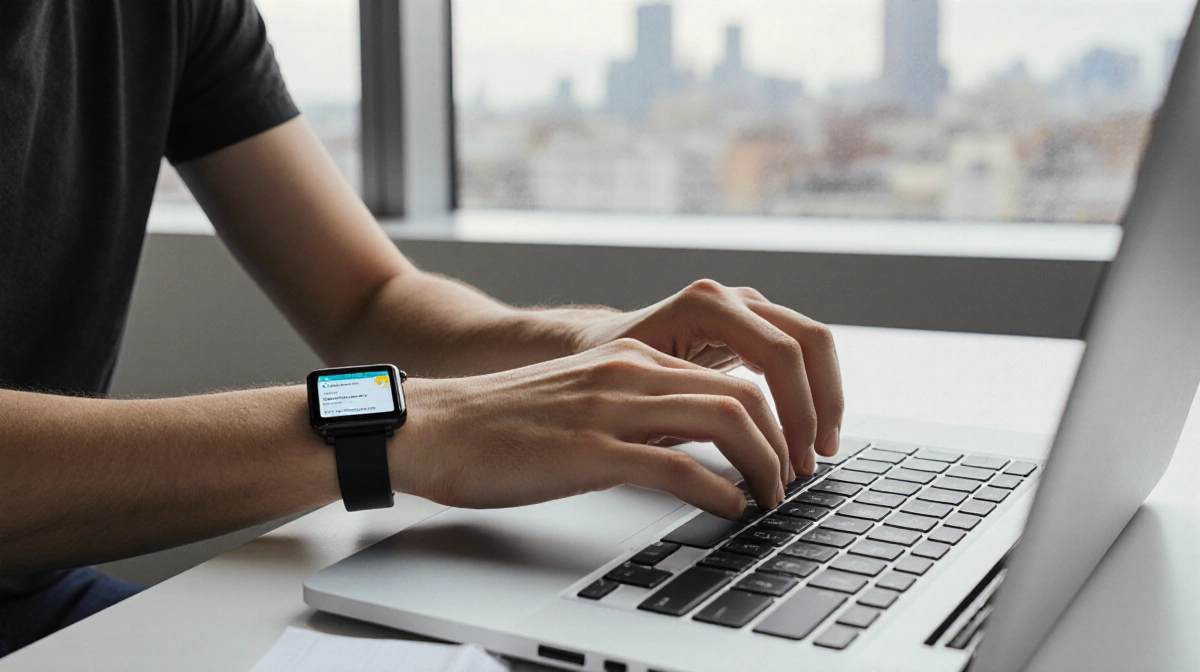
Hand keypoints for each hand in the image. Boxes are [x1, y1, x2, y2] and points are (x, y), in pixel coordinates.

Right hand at [391, 339, 789, 517]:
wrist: (435, 427)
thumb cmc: (504, 423)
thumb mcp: (585, 399)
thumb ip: (638, 409)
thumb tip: (693, 445)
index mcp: (630, 360)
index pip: (730, 377)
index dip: (774, 419)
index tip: (785, 456)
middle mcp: (629, 373)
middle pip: (743, 395)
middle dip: (785, 442)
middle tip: (794, 481)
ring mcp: (611, 409)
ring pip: (726, 421)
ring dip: (764, 466)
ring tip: (772, 498)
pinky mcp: (590, 451)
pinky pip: (679, 467)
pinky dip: (719, 491)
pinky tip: (730, 509)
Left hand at [573, 279, 843, 479]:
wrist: (593, 350)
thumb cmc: (607, 376)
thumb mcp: (641, 398)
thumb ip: (686, 420)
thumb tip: (723, 472)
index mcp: (706, 306)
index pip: (780, 354)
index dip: (798, 411)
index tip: (795, 459)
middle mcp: (733, 299)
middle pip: (809, 343)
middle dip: (820, 406)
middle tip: (814, 460)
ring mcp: (747, 308)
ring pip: (813, 345)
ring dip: (822, 401)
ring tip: (814, 454)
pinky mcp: (753, 327)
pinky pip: (800, 355)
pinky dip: (809, 394)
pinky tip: (803, 436)